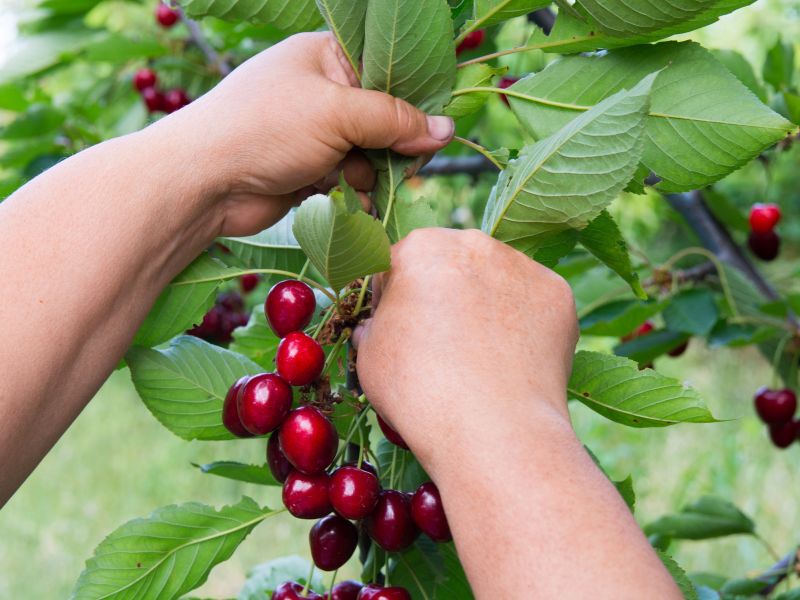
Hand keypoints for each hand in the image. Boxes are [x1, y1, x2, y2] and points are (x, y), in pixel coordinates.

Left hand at [157, 32, 454, 236]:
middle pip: (383, 117)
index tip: (437, 127)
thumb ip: (394, 120)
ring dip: (370, 174)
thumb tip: (447, 130)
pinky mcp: (307, 170)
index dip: (415, 98)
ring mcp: (313, 133)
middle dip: (393, 145)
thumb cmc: (266, 129)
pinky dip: (351, 194)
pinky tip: (347, 201)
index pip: (388, 70)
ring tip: (355, 181)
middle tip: (404, 164)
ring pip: (369, 154)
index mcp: (326, 57)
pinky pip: (348, 180)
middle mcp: (321, 91)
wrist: (204, 182)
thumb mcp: (338, 113)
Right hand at [353, 228, 578, 466]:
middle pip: (450, 265)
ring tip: (480, 359)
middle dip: (443, 295)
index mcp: (421, 247)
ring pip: (495, 280)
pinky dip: (522, 325)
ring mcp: (522, 266)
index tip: (398, 331)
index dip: (392, 300)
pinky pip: (531, 304)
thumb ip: (372, 326)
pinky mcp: (558, 294)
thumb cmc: (420, 392)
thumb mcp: (368, 357)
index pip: (399, 265)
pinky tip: (511, 361)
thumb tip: (379, 325)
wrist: (493, 430)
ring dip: (484, 305)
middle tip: (441, 346)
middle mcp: (475, 244)